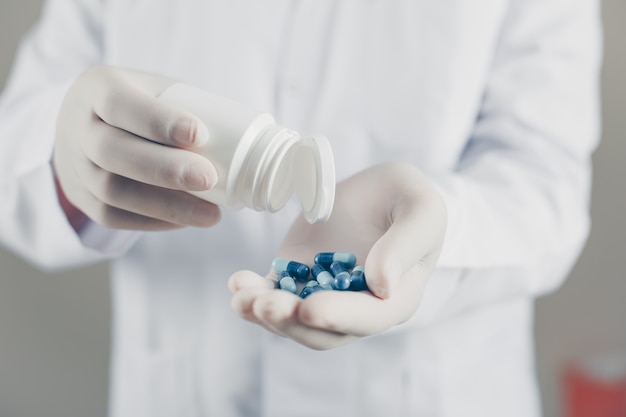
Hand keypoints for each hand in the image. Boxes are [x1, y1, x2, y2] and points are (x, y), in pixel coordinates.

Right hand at [53, 65, 220, 230]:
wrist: (88, 126)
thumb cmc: (142, 105)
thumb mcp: (157, 88)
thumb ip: (192, 104)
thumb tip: (256, 139)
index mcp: (97, 88)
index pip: (119, 103)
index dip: (158, 121)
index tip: (200, 133)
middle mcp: (76, 126)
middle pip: (113, 152)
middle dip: (165, 170)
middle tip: (209, 178)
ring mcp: (73, 166)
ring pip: (112, 192)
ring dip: (167, 206)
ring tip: (211, 215)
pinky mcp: (81, 198)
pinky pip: (112, 216)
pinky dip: (153, 221)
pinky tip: (185, 221)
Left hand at [229, 162, 446, 349]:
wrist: (380, 190)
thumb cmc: (408, 198)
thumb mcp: (421, 210)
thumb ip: (406, 245)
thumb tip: (381, 284)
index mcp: (395, 298)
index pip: (368, 317)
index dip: (338, 317)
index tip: (309, 308)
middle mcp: (358, 307)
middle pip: (323, 331)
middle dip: (291, 322)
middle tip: (263, 304)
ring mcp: (325, 294)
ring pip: (293, 319)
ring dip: (265, 314)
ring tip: (242, 296)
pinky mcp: (298, 277)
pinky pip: (274, 294)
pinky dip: (254, 294)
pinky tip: (238, 282)